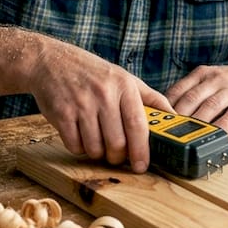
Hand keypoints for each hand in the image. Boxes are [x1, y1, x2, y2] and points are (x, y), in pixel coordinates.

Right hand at [28, 42, 171, 173]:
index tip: (142, 165)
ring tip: (97, 141)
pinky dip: (79, 147)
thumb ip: (150, 97)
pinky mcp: (61, 114)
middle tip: (116, 155)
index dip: (141, 150)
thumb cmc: (92, 73)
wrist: (51, 61)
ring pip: (95, 148)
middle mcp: (103, 94)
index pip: (137, 125)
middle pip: (117, 143)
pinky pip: (75, 146)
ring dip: (97, 153)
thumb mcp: (124, 77)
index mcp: (124, 85)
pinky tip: (80, 134)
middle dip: (117, 157)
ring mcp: (81, 104)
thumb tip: (175, 116)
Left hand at [164, 62, 227, 131]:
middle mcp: (216, 80)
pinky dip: (222, 126)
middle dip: (177, 116)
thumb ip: (193, 91)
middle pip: (191, 98)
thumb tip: (167, 112)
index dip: (165, 105)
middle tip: (165, 133)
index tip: (156, 120)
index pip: (179, 89)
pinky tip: (213, 136)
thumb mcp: (212, 79)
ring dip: (196, 123)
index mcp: (203, 74)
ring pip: (210, 106)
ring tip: (184, 137)